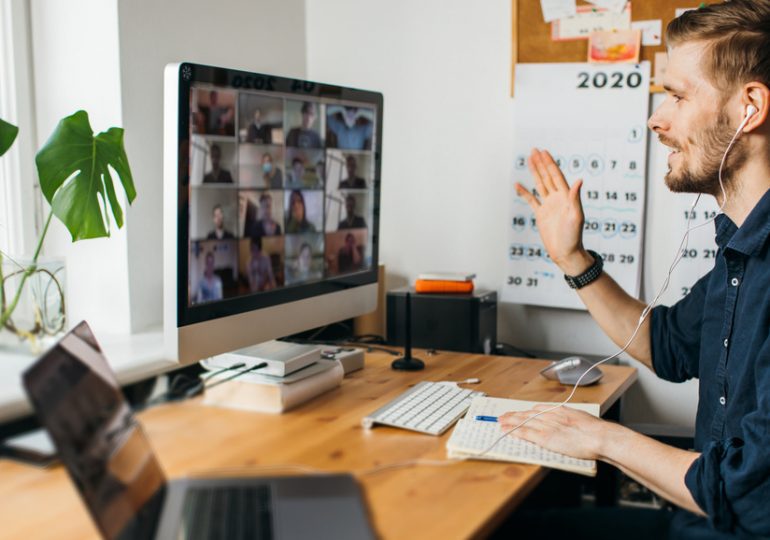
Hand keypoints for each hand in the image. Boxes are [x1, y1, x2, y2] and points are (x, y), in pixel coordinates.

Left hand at [498, 404, 610, 460]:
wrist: (599, 436)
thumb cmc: (595, 430)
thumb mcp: (581, 418)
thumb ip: (571, 418)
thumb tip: (570, 420)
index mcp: (560, 410)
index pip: (537, 409)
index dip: (526, 411)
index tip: (520, 412)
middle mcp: (550, 415)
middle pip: (527, 414)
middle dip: (514, 415)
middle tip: (503, 415)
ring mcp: (546, 426)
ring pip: (523, 421)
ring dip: (510, 421)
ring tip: (501, 421)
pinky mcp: (545, 437)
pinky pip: (526, 433)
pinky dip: (515, 431)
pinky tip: (507, 431)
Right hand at [515, 149, 590, 274]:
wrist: (565, 252)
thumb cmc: (573, 236)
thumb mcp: (576, 216)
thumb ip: (575, 198)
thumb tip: (579, 180)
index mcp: (566, 197)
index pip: (556, 176)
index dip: (550, 163)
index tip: (544, 152)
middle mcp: (557, 198)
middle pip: (547, 176)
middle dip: (541, 163)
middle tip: (534, 150)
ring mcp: (548, 205)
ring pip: (539, 185)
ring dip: (535, 172)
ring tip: (529, 160)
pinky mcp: (541, 214)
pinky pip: (531, 200)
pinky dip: (524, 192)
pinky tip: (517, 185)